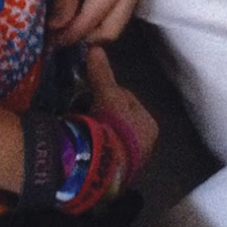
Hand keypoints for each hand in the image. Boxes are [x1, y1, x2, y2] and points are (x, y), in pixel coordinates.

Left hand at [48, 0, 144, 46]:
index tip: (44, 43)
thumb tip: (55, 30)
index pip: (91, 23)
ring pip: (112, 25)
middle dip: (80, 38)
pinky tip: (75, 13)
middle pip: (109, 32)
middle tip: (52, 39)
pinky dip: (95, 18)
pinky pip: (114, 13)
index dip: (66, 36)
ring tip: (61, 27)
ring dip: (88, 30)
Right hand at [85, 44, 157, 176]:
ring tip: (78, 127)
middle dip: (102, 114)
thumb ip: (102, 74)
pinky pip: (102, 154)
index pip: (127, 100)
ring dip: (96, 132)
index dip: (107, 93)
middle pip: (119, 120)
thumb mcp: (107, 95)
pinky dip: (92, 148)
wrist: (102, 166)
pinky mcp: (114, 177)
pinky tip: (80, 144)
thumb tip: (96, 49)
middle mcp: (145, 146)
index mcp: (148, 125)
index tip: (90, 92)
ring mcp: (129, 163)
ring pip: (110, 138)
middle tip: (82, 109)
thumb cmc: (112, 126)